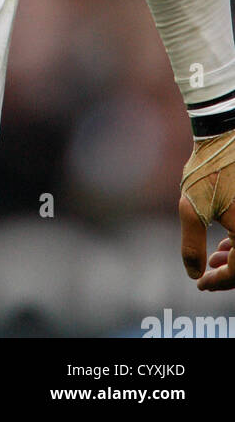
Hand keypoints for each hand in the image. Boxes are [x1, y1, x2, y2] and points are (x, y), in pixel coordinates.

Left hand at [179, 129, 234, 289]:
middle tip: (206, 274)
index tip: (200, 284)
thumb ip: (192, 246)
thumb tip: (194, 273)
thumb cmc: (207, 171)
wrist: (223, 136)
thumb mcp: (192, 210)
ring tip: (213, 256)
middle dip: (228, 272)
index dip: (218, 282)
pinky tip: (225, 242)